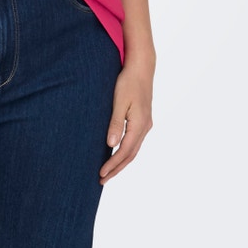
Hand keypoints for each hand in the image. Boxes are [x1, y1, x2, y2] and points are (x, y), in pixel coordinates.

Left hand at [99, 63, 153, 183]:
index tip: (101, 174)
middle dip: (116, 169)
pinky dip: (125, 152)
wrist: (142, 68)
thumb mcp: (119, 102)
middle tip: (102, 179)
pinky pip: (134, 142)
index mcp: (139, 125)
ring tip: (108, 172)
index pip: (125, 151)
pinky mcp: (143, 120)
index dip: (113, 164)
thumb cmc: (128, 82)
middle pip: (130, 155)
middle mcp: (145, 127)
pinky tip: (117, 153)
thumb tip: (111, 145)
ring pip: (133, 150)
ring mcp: (146, 124)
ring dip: (121, 162)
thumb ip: (115, 123)